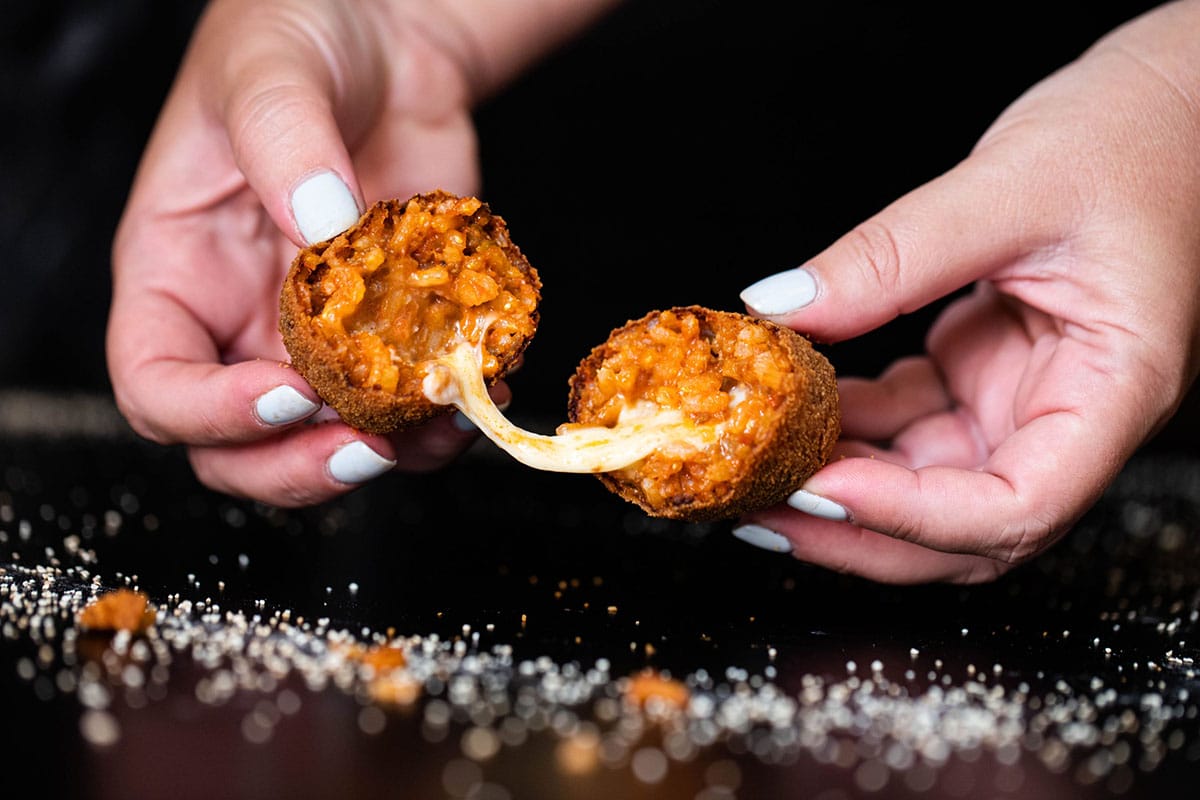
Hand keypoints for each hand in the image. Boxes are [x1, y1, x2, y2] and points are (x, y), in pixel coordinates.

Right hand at [107, 0, 613, 505]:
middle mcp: (244, 323)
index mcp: (180, 275)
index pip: (158, 383)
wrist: (390, 40)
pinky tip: (484, 390)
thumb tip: (321, 223)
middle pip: (238, 448)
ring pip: (333, 440)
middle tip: (366, 448)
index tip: (285, 394)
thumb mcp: (270, 69)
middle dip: (299, 466)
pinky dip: (449, 416)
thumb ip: (285, 140)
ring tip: (441, 428)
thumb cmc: (298, 41)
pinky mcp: (397, 329)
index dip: (210, 413)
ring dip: (389, 454)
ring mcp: (324, 337)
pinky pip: (414, 401)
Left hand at [734, 1, 1199, 582]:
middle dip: (855, 528)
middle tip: (757, 501)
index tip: (821, 485)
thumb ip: (893, 255)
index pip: (1017, 505)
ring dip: (837, 481)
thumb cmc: (1136, 139)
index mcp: (1113, 389)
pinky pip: (904, 425)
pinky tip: (791, 407)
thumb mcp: (1010, 185)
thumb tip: (784, 305)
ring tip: (755, 463)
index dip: (914, 516)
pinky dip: (845, 424)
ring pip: (922, 485)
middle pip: (960, 526)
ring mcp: (1021, 401)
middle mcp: (1066, 416)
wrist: (1167, 110)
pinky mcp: (983, 375)